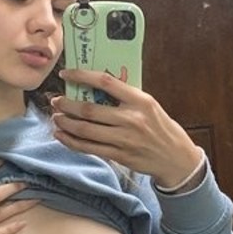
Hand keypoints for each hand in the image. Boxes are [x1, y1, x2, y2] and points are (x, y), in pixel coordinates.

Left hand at [51, 71, 203, 189]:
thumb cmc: (162, 128)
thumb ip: (126, 97)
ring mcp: (124, 139)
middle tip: (56, 100)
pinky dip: (71, 142)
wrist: (176, 159)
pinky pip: (89, 148)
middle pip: (89, 109)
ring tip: (56, 117)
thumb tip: (96, 86)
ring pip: (85, 130)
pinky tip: (62, 135)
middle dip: (67, 104)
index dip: (82, 76)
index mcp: (140, 100)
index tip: (66, 74)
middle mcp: (131, 119)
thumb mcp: (150, 106)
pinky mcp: (119, 155)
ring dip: (66, 123)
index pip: (106, 82)